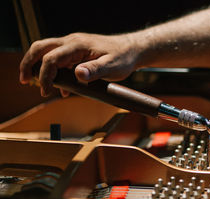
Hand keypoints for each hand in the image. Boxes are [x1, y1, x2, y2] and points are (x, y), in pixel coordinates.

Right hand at [19, 33, 138, 96]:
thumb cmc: (123, 58)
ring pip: (47, 51)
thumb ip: (95, 70)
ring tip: (36, 84)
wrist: (132, 50)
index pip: (51, 58)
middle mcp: (72, 42)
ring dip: (38, 66)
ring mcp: (73, 46)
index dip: (45, 75)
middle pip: (41, 48)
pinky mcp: (77, 53)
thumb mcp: (112, 67)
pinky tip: (61, 89)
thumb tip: (78, 74)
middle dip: (28, 63)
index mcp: (78, 45)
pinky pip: (59, 59)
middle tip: (24, 81)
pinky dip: (54, 71)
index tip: (46, 92)